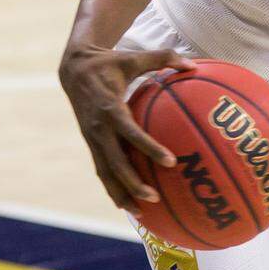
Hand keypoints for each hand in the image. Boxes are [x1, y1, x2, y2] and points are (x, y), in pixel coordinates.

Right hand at [57, 44, 195, 216]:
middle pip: (115, 162)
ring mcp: (93, 138)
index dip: (148, 147)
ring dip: (122, 193)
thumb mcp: (135, 56)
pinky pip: (102, 170)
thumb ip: (164, 58)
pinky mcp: (92, 144)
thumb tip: (194, 64)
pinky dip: (113, 188)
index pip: (130, 132)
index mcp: (110, 108)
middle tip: (155, 197)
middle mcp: (99, 128)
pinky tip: (128, 205)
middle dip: (133, 182)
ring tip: (142, 213)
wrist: (74, 69)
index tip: (170, 160)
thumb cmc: (111, 62)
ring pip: (106, 172)